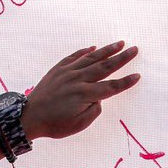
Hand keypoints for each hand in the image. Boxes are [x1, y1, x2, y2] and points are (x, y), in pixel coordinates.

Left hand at [20, 41, 140, 140]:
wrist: (29, 117)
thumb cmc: (55, 124)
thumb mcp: (79, 124)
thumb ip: (94, 110)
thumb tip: (99, 97)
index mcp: (85, 94)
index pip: (111, 87)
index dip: (125, 82)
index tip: (137, 75)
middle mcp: (78, 79)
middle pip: (104, 66)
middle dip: (122, 58)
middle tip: (134, 49)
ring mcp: (67, 72)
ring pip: (91, 57)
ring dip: (107, 50)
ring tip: (119, 43)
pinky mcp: (58, 69)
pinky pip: (74, 56)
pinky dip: (84, 51)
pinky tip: (93, 47)